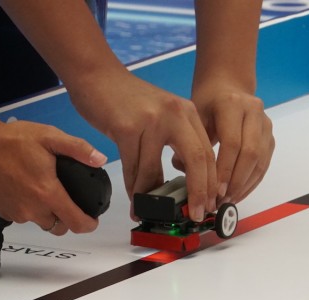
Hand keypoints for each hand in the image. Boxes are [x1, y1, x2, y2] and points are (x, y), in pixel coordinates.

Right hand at [0, 120, 106, 235]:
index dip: (88, 225)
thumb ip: (78, 149)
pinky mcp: (1, 211)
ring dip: (46, 213)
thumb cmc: (12, 139)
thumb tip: (100, 159)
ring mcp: (15, 213)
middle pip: (58, 227)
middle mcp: (32, 209)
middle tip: (68, 202)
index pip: (75, 223)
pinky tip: (24, 189)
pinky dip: (27, 208)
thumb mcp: (50, 137)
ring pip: (39, 222)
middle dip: (67, 219)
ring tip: (43, 190)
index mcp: (48, 193)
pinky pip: (21, 217)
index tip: (92, 221)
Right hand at [68, 70, 217, 221]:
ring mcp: (151, 121)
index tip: (211, 204)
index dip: (211, 183)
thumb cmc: (127, 101)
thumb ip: (176, 142)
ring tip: (152, 211)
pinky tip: (134, 199)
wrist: (97, 76)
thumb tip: (185, 183)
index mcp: (187, 113)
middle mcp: (175, 114)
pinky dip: (133, 187)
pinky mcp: (126, 128)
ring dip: (153, 196)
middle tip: (197, 214)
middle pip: (197, 160)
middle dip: (199, 192)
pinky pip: (132, 167)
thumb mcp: (162, 115)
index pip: (208, 153)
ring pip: (157, 170)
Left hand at [181, 80, 273, 204]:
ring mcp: (265, 123)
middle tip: (221, 199)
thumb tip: (185, 171)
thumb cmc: (208, 102)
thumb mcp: (195, 115)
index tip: (215, 190)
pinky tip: (238, 193)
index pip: (232, 142)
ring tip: (228, 200)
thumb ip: (192, 143)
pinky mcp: (270, 136)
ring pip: (260, 161)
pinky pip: (264, 164)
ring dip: (245, 185)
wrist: (227, 86)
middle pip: (250, 153)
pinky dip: (252, 182)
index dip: (225, 169)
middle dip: (235, 181)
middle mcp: (254, 112)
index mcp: (232, 104)